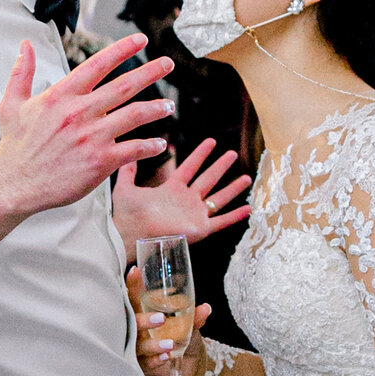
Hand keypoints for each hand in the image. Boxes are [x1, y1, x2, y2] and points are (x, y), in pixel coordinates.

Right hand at [0, 31, 171, 222]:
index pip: (98, 64)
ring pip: (134, 115)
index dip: (122, 49)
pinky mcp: (100, 161)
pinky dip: (149, 146)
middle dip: (150, 71)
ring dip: (156, 108)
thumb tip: (25, 45)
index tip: (140, 40)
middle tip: (168, 63)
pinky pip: (133, 150)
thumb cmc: (15, 146)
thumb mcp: (11, 104)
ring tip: (169, 105)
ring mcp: (92, 137)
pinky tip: (160, 144)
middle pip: (124, 86)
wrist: (15, 184)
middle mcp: (80, 113)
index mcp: (61, 96)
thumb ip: (22, 73)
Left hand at [115, 134, 250, 255]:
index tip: (211, 141)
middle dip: (220, 166)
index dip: (200, 154)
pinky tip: (248, 208)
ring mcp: (194, 215)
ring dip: (233, 188)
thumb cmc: (126, 214)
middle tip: (232, 154)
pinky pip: (221, 221)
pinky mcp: (200, 228)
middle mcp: (186, 201)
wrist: (131, 234)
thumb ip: (128, 171)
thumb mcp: (126, 187)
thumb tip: (129, 152)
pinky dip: (235, 216)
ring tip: (247, 178)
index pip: (190, 167)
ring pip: (219, 198)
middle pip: (208, 179)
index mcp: (171, 190)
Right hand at [131, 279, 207, 375]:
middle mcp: (135, 330)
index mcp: (142, 314)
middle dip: (143, 321)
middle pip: (131, 323)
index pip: (132, 298)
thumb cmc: (181, 336)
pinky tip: (166, 357)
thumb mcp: (188, 325)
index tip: (134, 271)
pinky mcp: (141, 366)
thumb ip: (194, 317)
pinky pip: (144, 364)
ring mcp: (136, 348)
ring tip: (170, 344)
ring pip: (137, 346)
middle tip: (161, 319)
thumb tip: (205, 308)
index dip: (132, 285)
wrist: (188, 362)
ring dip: (153, 344)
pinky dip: (155, 360)